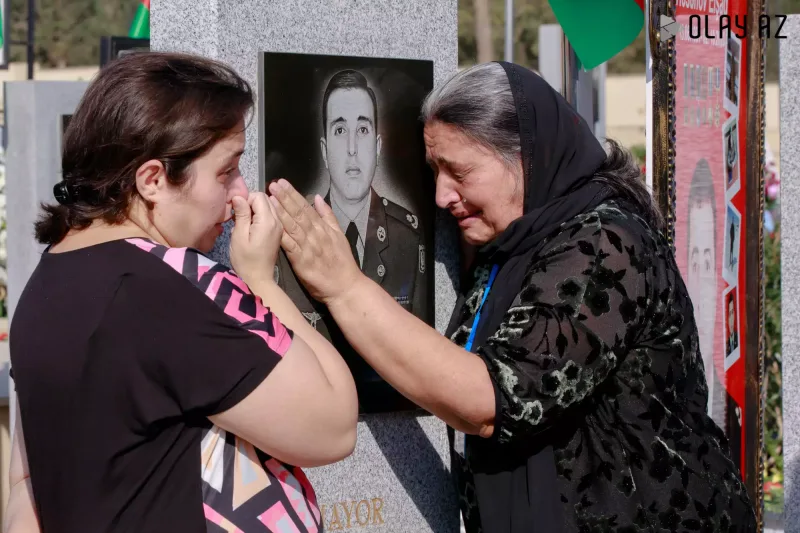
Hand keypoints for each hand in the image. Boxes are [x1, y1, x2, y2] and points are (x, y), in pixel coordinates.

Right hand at [229, 192, 281, 286]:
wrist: (258, 279)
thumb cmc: (245, 260)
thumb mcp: (239, 236)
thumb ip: (241, 214)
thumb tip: (238, 196)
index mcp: (268, 221)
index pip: (259, 196)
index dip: (245, 199)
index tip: (236, 211)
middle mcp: (277, 221)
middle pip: (266, 199)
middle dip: (250, 203)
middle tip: (239, 216)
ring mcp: (280, 226)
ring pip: (268, 206)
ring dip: (255, 209)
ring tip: (244, 222)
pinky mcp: (278, 232)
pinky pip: (270, 215)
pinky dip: (260, 216)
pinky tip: (251, 227)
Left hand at [268, 179, 363, 303]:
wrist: (345, 286)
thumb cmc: (342, 263)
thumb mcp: (339, 235)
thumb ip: (328, 216)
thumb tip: (318, 198)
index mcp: (323, 228)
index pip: (306, 208)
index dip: (293, 194)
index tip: (282, 183)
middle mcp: (315, 235)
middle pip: (298, 213)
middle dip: (284, 198)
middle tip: (273, 185)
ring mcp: (308, 247)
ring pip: (292, 226)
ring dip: (280, 211)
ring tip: (270, 198)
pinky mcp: (301, 261)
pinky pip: (289, 244)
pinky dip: (280, 233)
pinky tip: (271, 224)